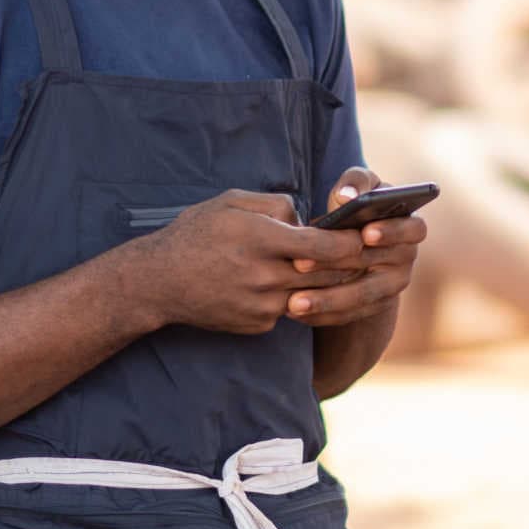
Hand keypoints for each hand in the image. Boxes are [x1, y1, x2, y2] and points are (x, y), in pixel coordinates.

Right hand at [129, 189, 365, 334]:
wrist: (159, 282)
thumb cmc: (197, 233)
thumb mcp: (233, 202)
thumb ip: (277, 204)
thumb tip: (309, 218)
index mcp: (261, 239)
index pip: (324, 245)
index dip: (350, 241)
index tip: (365, 234)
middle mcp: (264, 276)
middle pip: (328, 275)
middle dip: (351, 264)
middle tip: (369, 252)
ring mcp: (262, 306)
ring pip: (314, 295)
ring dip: (328, 283)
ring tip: (338, 267)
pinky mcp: (258, 325)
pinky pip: (290, 309)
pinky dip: (296, 296)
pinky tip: (291, 284)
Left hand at [285, 168, 426, 327]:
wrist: (356, 244)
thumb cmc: (357, 208)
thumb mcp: (358, 189)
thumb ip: (355, 184)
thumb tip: (346, 196)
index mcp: (410, 227)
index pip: (412, 229)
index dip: (391, 232)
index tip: (365, 234)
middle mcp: (407, 258)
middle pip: (375, 265)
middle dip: (336, 265)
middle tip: (299, 265)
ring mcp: (391, 287)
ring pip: (362, 297)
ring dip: (327, 300)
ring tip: (294, 302)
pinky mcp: (373, 308)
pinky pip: (349, 316)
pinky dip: (322, 314)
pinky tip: (295, 312)